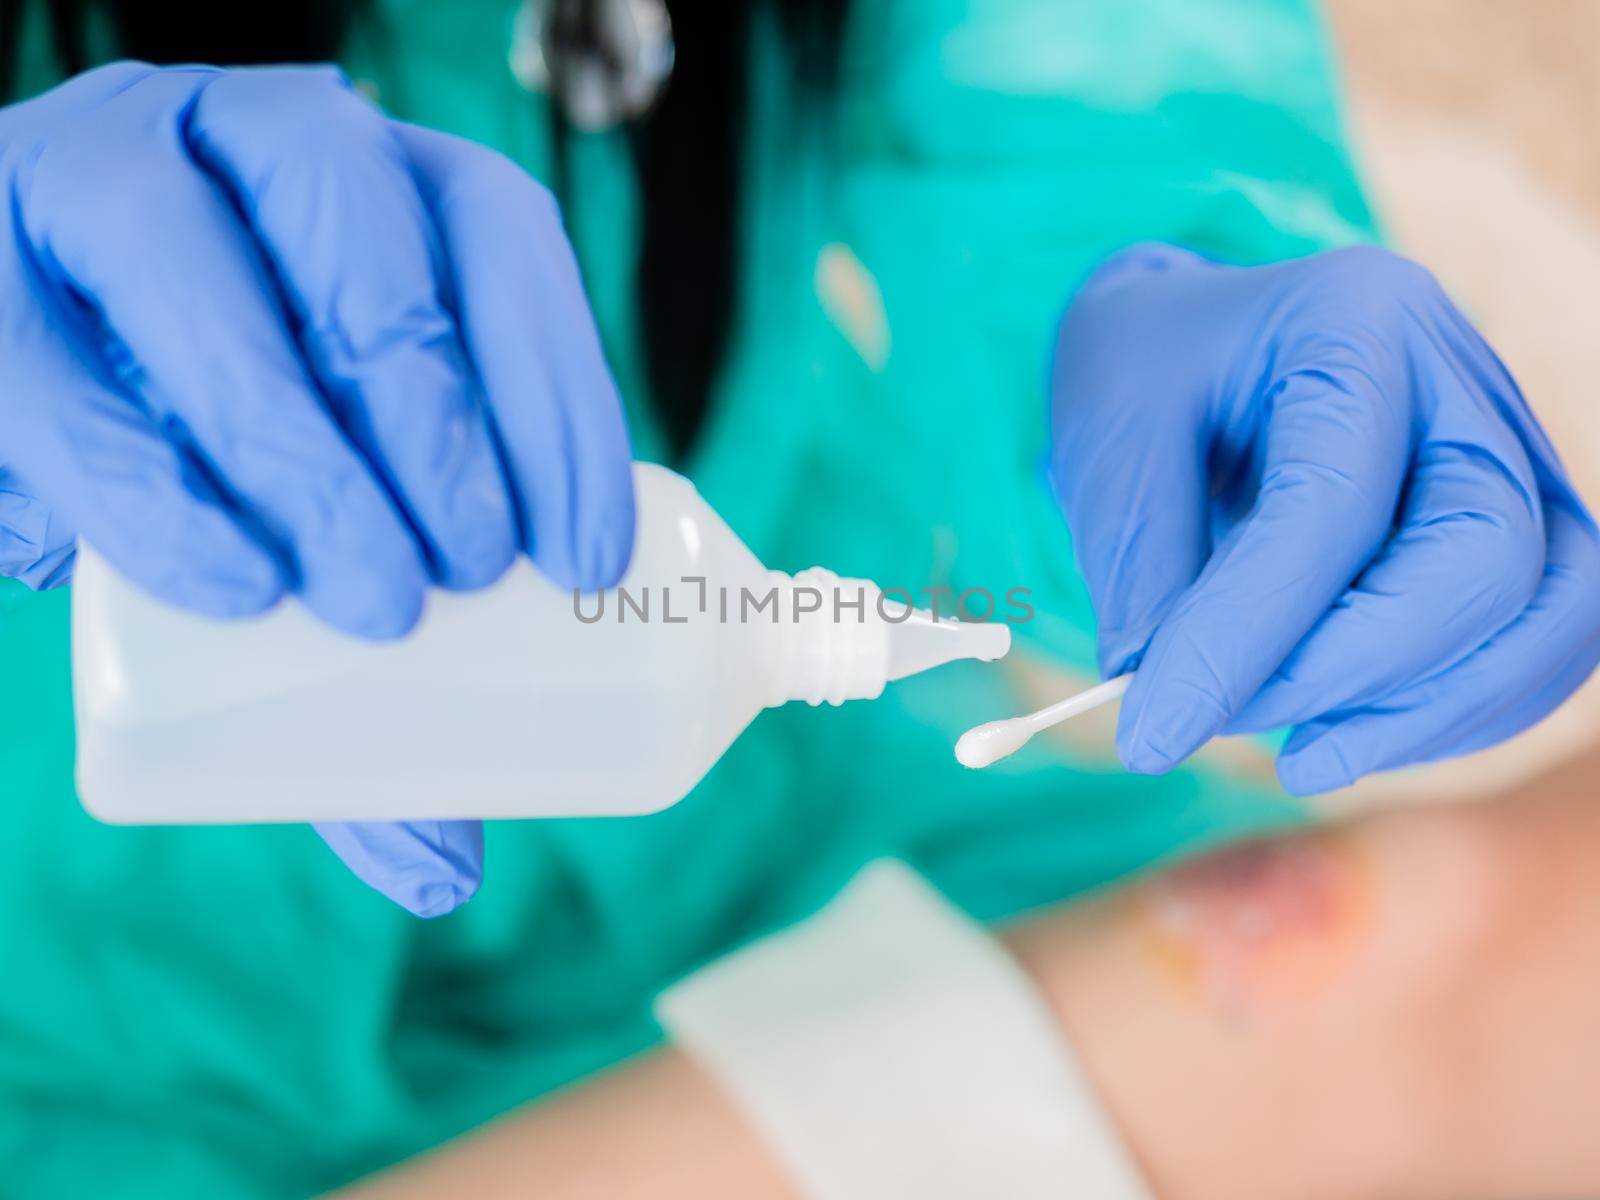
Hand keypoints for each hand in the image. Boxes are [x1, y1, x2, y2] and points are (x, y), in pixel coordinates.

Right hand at [1, 64, 635, 913]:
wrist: (25, 375)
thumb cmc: (220, 457)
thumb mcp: (326, 525)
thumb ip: (383, 671)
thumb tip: (445, 867)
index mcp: (381, 192)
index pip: (498, 247)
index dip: (558, 394)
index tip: (585, 553)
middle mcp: (251, 148)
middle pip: (362, 246)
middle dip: (426, 422)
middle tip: (456, 582)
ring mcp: (103, 177)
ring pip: (198, 266)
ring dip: (292, 444)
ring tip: (358, 599)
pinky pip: (43, 359)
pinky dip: (140, 481)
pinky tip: (218, 582)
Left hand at [1050, 243, 1599, 793]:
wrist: (1200, 344)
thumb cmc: (1152, 372)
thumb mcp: (1107, 433)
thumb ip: (1137, 564)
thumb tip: (1169, 706)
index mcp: (1351, 320)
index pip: (1331, 500)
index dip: (1246, 632)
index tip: (1154, 730)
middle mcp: (1459, 378)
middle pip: (1483, 554)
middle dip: (1354, 673)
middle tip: (1229, 723)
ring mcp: (1512, 450)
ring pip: (1549, 609)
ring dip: (1427, 712)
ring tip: (1298, 757)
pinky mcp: (1524, 522)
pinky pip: (1543, 640)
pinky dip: (1456, 711)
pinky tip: (1350, 735)